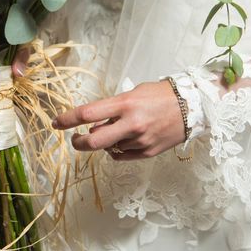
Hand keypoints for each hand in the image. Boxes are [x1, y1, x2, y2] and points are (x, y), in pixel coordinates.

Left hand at [52, 81, 185, 159]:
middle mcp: (131, 124)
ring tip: (118, 129)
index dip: (67, 120)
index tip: (57, 123)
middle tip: (75, 140)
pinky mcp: (148, 153)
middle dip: (78, 143)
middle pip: (92, 142)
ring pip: (108, 148)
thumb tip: (93, 126)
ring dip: (105, 141)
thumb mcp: (133, 94)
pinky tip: (123, 140)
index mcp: (125, 104)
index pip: (87, 114)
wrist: (193, 107)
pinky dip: (117, 149)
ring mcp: (140, 141)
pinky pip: (122, 155)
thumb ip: (112, 110)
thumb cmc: (160, 95)